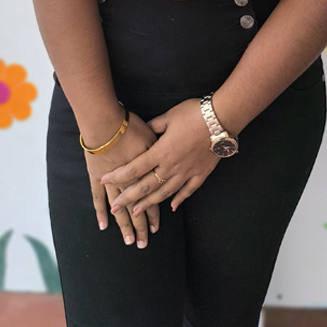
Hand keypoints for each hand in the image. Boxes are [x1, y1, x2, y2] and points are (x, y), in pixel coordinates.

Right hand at [83, 111, 159, 247]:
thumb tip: (169, 150)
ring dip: (124, 225)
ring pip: (120, 207)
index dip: (154, 212)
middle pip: (138, 207)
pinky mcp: (97, 176)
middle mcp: (131, 180)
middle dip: (140, 226)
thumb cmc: (130, 125)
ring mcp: (112, 180)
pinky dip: (100, 211)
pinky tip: (103, 225)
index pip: (153, 196)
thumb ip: (161, 145)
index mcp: (147, 170)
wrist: (105, 122)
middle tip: (142, 243)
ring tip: (128, 240)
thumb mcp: (154, 131)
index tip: (156, 227)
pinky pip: (98, 197)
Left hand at [100, 98, 219, 215]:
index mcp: (161, 151)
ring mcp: (187, 173)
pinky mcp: (200, 174)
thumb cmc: (194, 114)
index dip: (118, 175)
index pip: (135, 168)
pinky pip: (187, 191)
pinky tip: (171, 207)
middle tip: (115, 208)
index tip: (104, 180)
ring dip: (149, 204)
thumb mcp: (169, 116)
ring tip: (136, 213)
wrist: (221, 119)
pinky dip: (178, 200)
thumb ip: (154, 125)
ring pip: (164, 193)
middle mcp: (171, 166)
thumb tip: (144, 129)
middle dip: (128, 198)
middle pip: (146, 187)